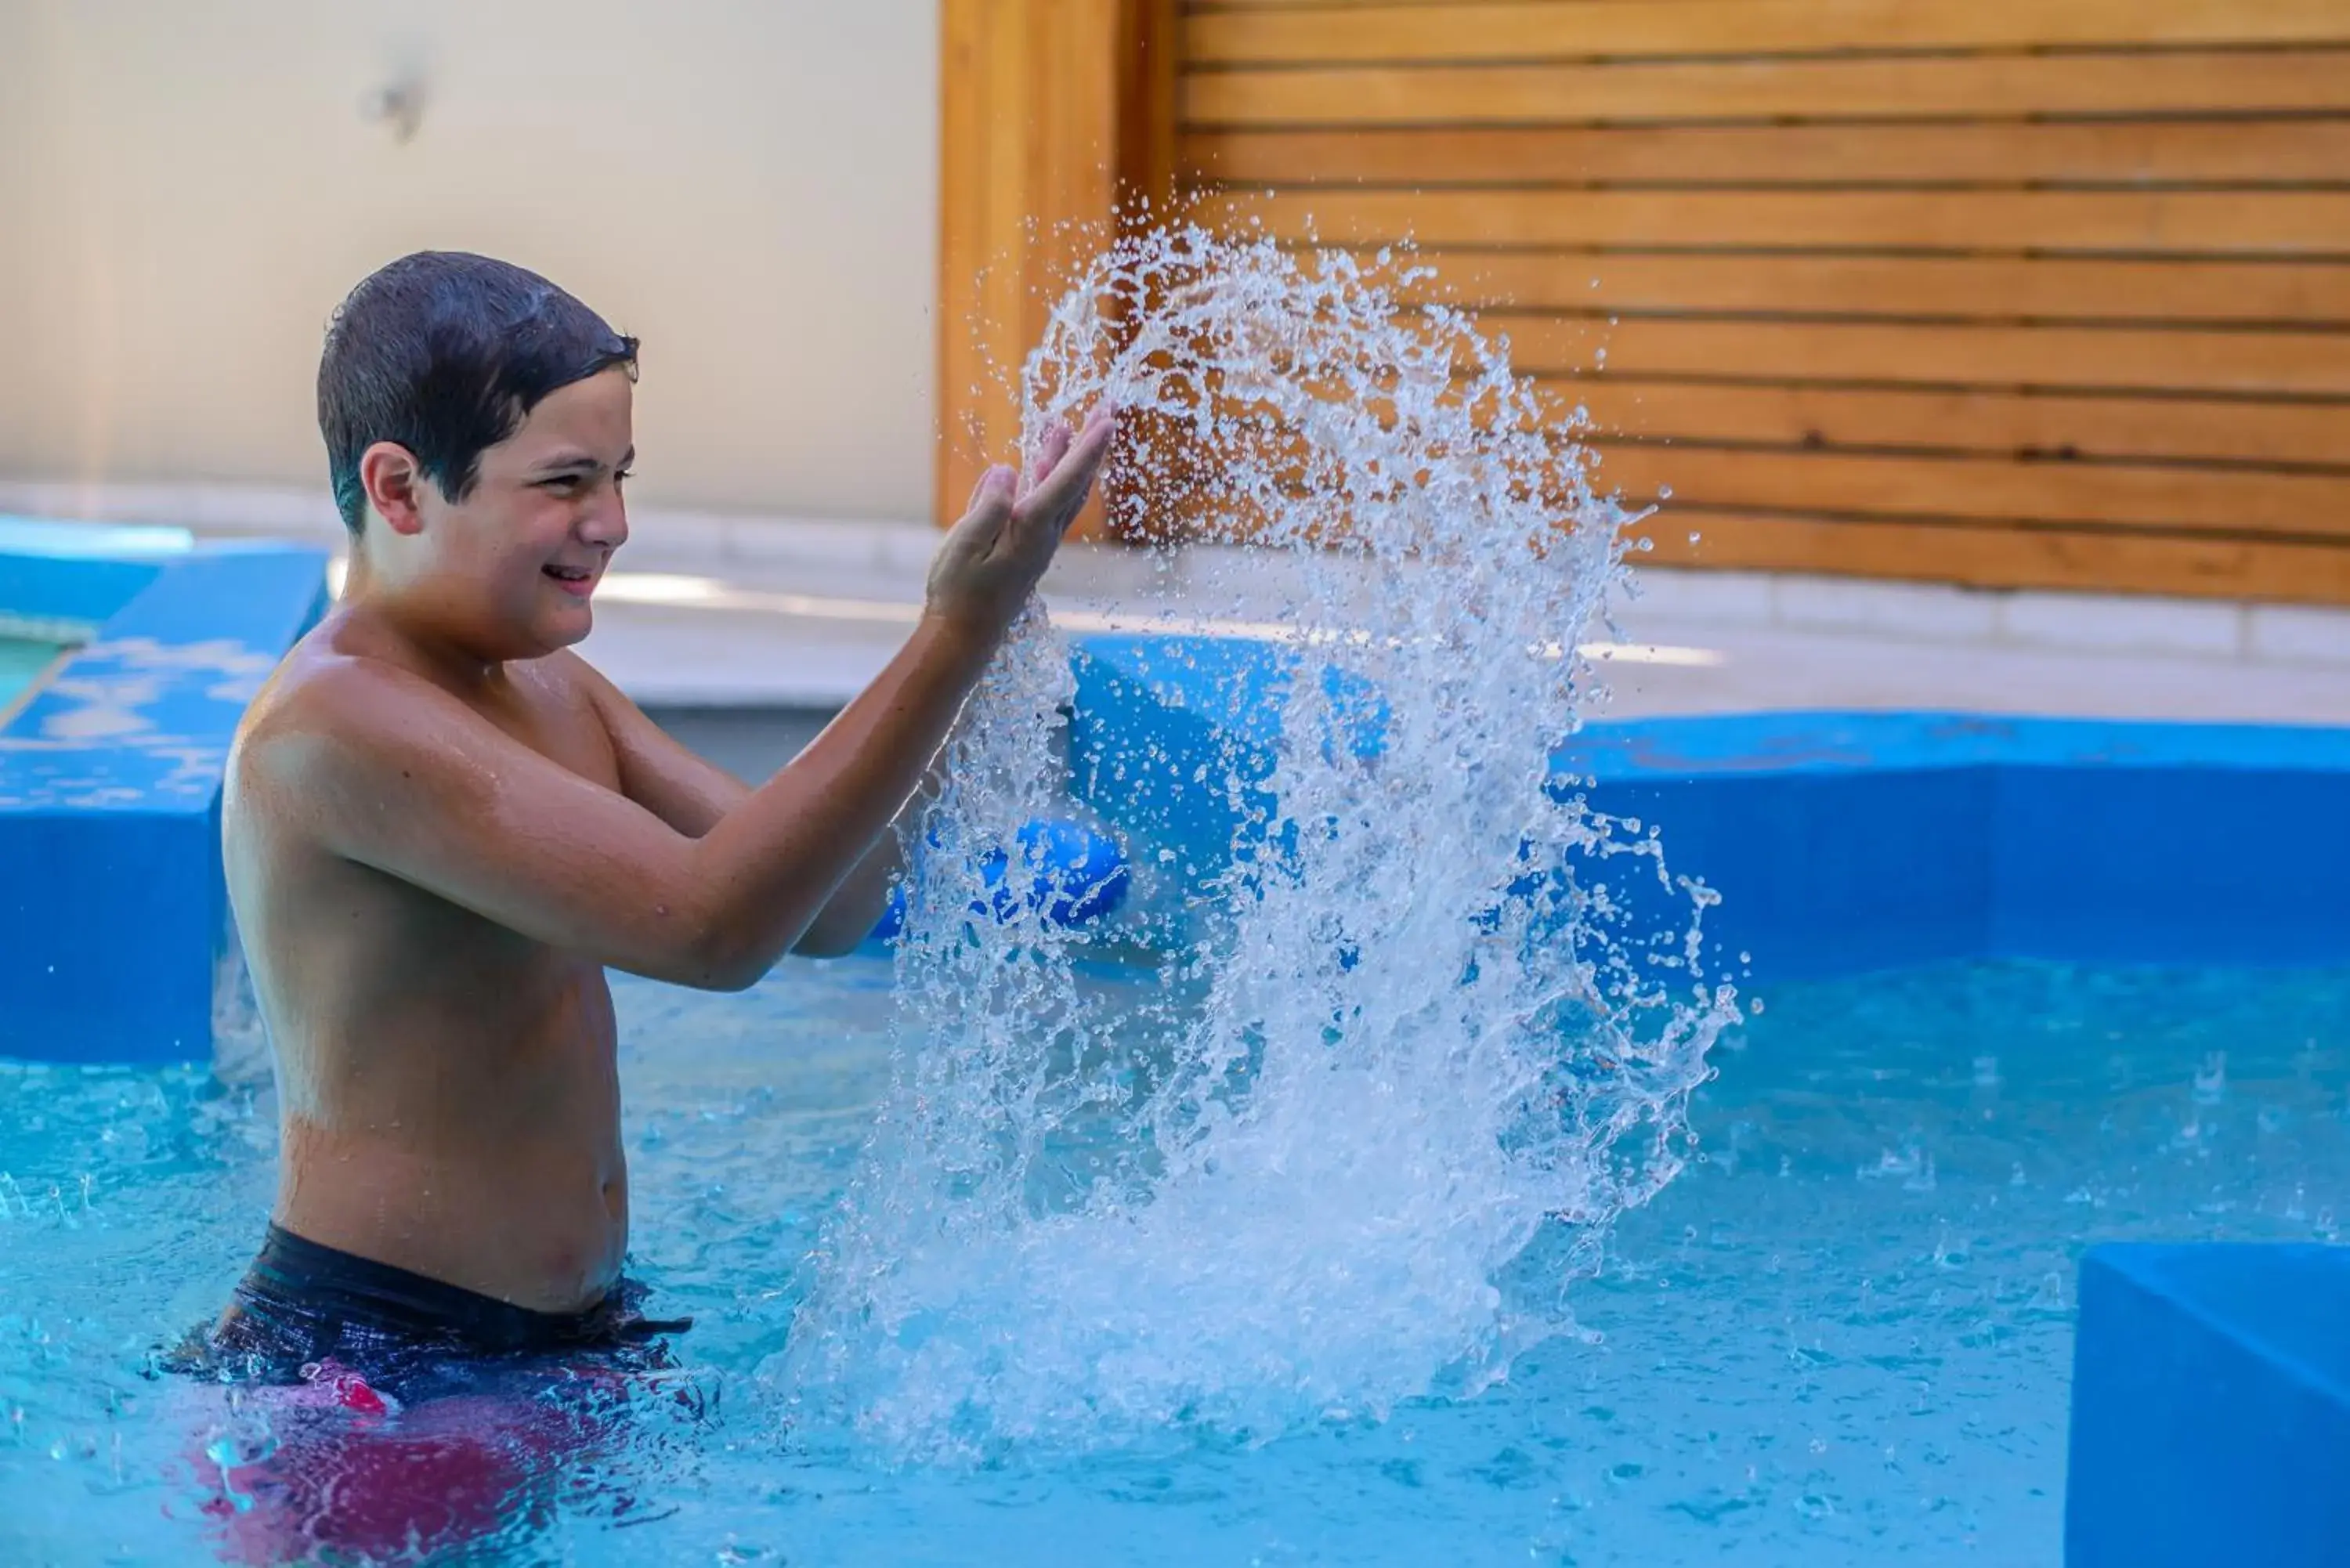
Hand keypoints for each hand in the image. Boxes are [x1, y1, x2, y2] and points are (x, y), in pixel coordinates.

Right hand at [925, 406, 1117, 644]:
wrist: (962, 636)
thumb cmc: (959, 593)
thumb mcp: (965, 545)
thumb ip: (988, 505)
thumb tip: (1006, 470)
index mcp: (1030, 530)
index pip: (1066, 481)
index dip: (1087, 448)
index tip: (1108, 420)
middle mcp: (1042, 535)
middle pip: (1074, 481)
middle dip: (1090, 444)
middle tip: (1106, 409)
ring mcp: (1036, 542)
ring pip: (1060, 491)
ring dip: (1065, 457)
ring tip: (1064, 424)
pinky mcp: (1024, 548)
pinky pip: (1042, 505)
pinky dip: (1046, 478)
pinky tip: (1037, 463)